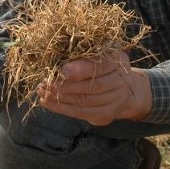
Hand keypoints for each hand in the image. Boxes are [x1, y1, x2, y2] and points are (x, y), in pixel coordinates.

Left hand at [37, 50, 151, 125]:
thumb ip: (83, 56)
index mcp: (118, 60)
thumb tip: (58, 59)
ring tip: (42, 91)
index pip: (100, 66)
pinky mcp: (106, 115)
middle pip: (90, 86)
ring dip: (59, 97)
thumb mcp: (99, 54)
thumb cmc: (105, 67)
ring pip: (83, 101)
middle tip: (45, 82)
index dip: (81, 69)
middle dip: (64, 85)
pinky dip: (61, 108)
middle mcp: (120, 81)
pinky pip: (81, 113)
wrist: (127, 89)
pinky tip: (47, 102)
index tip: (62, 71)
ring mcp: (115, 100)